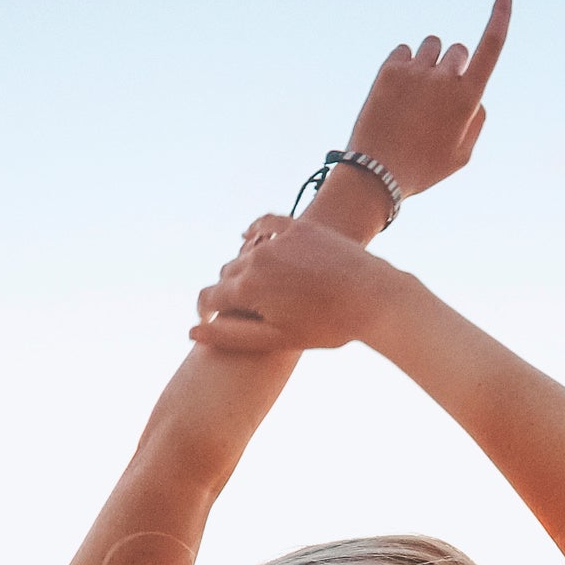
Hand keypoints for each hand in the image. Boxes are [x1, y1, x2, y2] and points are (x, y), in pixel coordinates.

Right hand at [190, 216, 406, 354]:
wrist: (373, 297)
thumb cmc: (327, 327)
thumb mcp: (276, 339)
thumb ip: (231, 335)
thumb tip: (191, 331)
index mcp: (247, 288)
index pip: (209, 297)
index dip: (205, 311)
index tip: (210, 320)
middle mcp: (257, 257)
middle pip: (227, 274)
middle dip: (229, 291)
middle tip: (241, 309)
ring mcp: (278, 238)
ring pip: (246, 251)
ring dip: (245, 266)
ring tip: (257, 285)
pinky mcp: (298, 226)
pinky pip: (265, 224)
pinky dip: (256, 233)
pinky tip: (253, 240)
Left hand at [343, 0, 511, 199]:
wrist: (375, 174)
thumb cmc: (422, 167)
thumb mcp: (460, 156)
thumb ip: (476, 121)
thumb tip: (476, 95)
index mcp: (467, 98)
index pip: (491, 45)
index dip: (500, 16)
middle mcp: (445, 78)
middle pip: (458, 51)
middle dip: (453, 66)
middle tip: (435, 97)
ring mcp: (416, 71)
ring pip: (431, 46)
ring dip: (428, 61)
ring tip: (414, 95)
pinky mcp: (390, 69)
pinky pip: (404, 50)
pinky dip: (404, 65)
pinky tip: (396, 92)